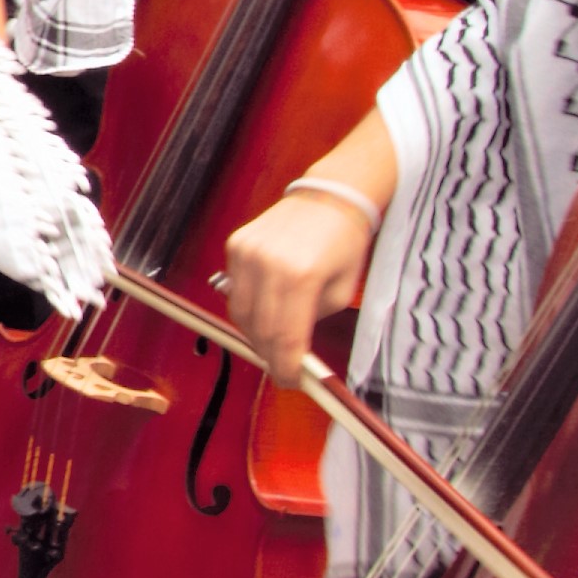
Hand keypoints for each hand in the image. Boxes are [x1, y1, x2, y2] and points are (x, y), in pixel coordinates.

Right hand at [223, 191, 374, 387]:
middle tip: (283, 368)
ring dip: (255, 334)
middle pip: (259, 330)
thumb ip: (314, 323)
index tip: (292, 381)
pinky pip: (234, 290)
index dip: (286, 367)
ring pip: (240, 314)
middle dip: (271, 356)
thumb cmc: (343, 242)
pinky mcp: (236, 245)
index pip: (285, 338)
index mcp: (302, 276)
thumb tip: (292, 350)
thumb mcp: (340, 291)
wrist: (331, 195)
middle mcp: (268, 264)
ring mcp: (247, 253)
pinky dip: (247, 307)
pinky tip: (265, 308)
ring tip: (274, 341)